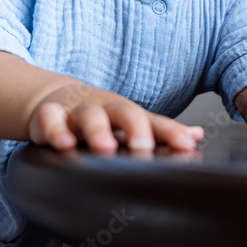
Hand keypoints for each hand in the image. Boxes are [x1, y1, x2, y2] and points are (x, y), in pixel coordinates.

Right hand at [28, 81, 204, 153]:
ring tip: (104, 147)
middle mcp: (106, 110)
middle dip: (134, 128)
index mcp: (127, 115)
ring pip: (88, 115)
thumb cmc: (102, 117)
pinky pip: (49, 119)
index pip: (154, 122)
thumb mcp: (130, 123)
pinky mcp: (48, 117)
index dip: (171, 133)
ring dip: (97, 130)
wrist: (57, 99)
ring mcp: (77, 112)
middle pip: (123, 112)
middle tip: (143, 147)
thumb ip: (161, 132)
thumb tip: (198, 135)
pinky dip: (54, 130)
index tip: (187, 145)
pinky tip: (62, 144)